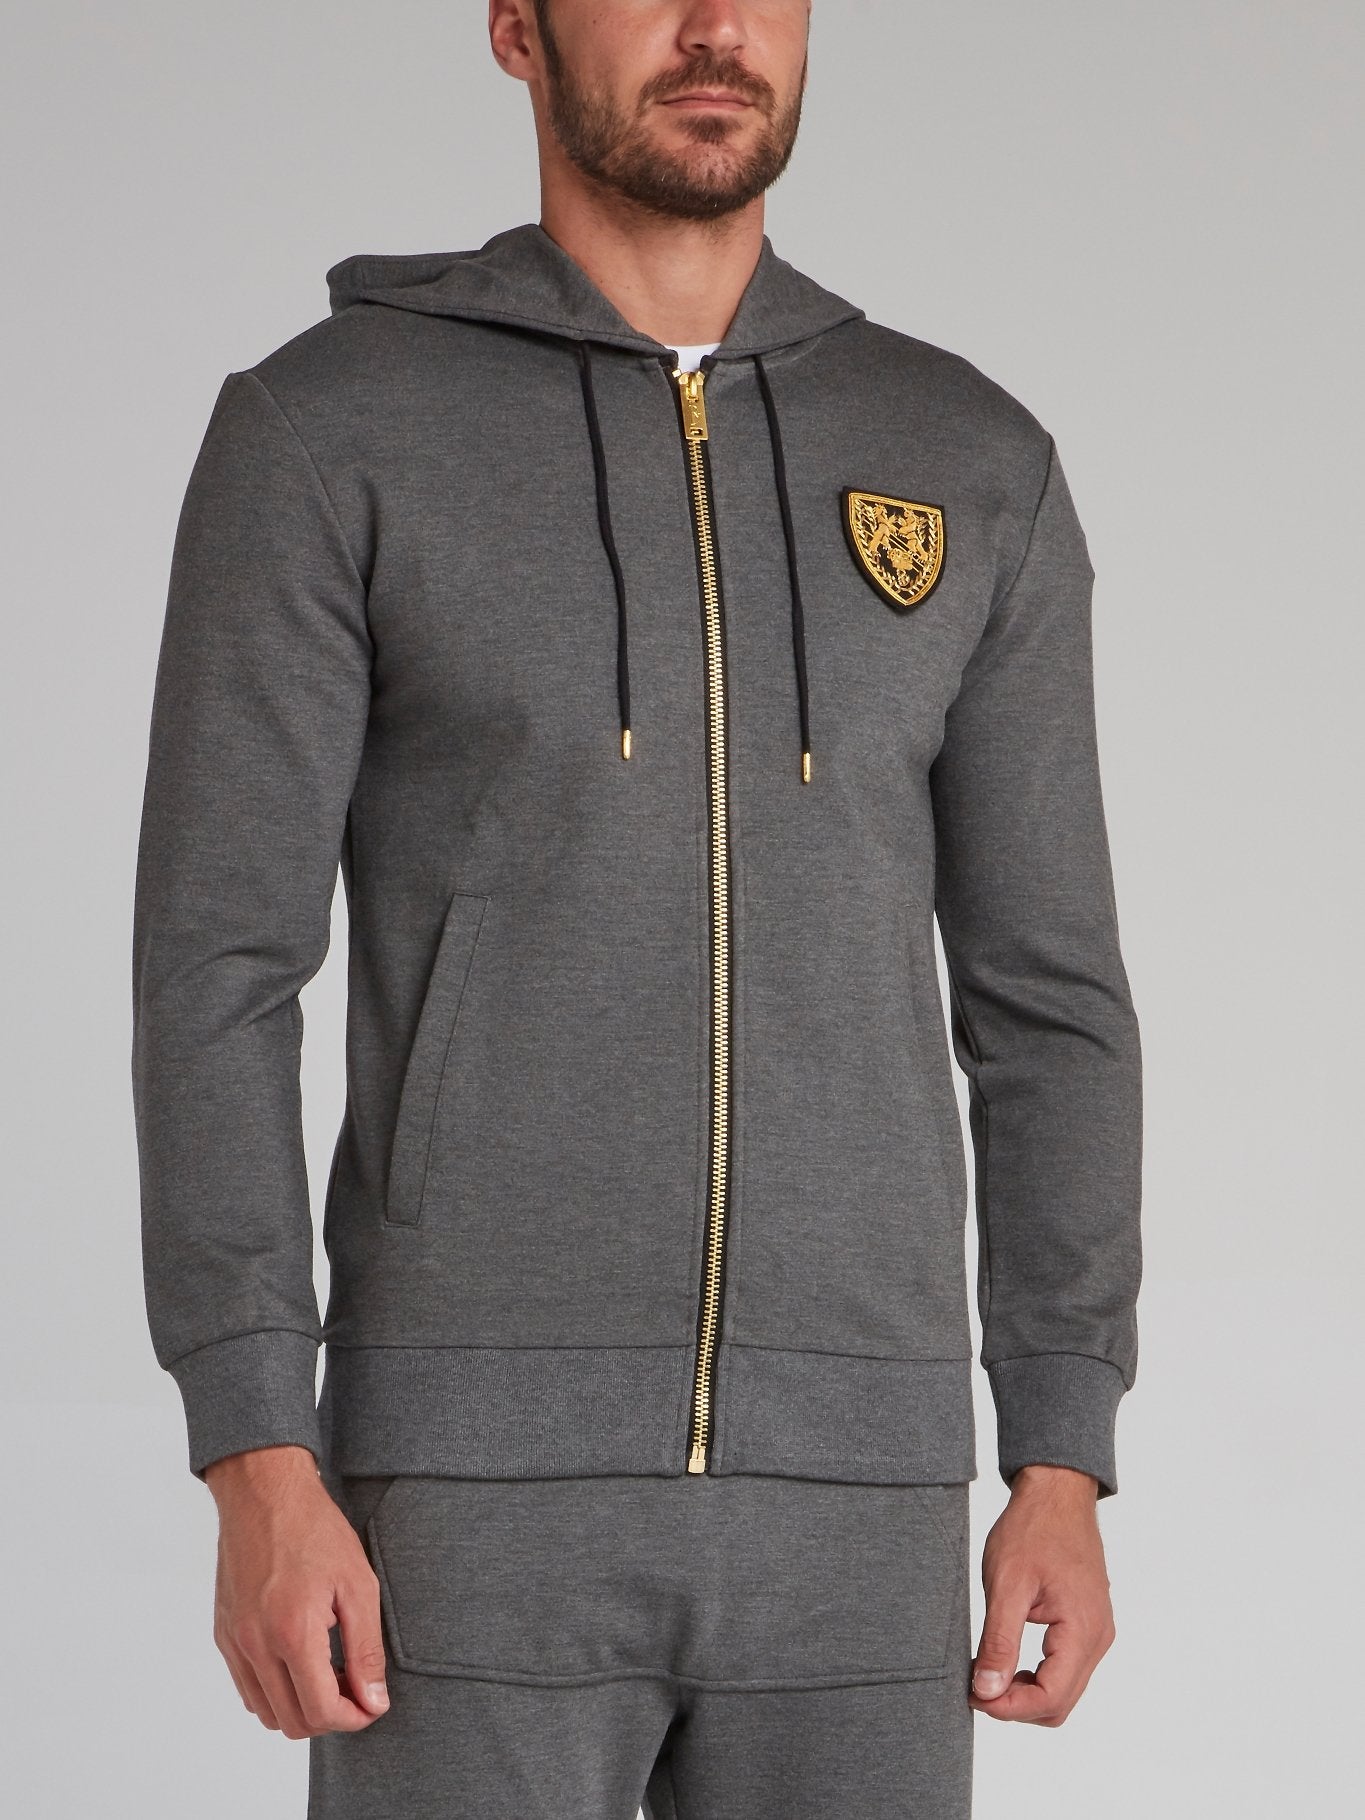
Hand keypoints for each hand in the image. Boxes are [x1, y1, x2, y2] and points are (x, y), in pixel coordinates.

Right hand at [205, 1445, 389, 1738]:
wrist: (265, 1494)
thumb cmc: (315, 1531)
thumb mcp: (359, 1585)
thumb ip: (366, 1650)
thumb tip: (373, 1702)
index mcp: (293, 1633)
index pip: (321, 1711)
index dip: (353, 1718)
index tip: (370, 1704)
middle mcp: (256, 1645)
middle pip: (292, 1722)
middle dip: (329, 1716)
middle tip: (353, 1687)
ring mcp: (235, 1642)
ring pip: (266, 1713)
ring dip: (300, 1707)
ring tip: (328, 1673)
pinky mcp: (224, 1635)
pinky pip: (247, 1688)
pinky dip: (274, 1692)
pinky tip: (300, 1662)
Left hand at [968, 1463, 1115, 1724]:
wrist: (1057, 1493)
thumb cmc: (1033, 1529)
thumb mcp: (1007, 1583)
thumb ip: (999, 1641)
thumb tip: (987, 1691)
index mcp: (1083, 1630)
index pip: (1050, 1698)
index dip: (1009, 1708)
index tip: (974, 1696)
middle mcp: (1098, 1638)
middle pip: (1059, 1703)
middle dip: (1016, 1705)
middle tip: (976, 1687)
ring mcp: (1096, 1632)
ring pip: (1064, 1690)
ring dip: (1026, 1692)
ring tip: (988, 1672)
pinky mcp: (1088, 1624)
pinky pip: (1067, 1668)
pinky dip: (1038, 1675)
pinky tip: (1008, 1658)